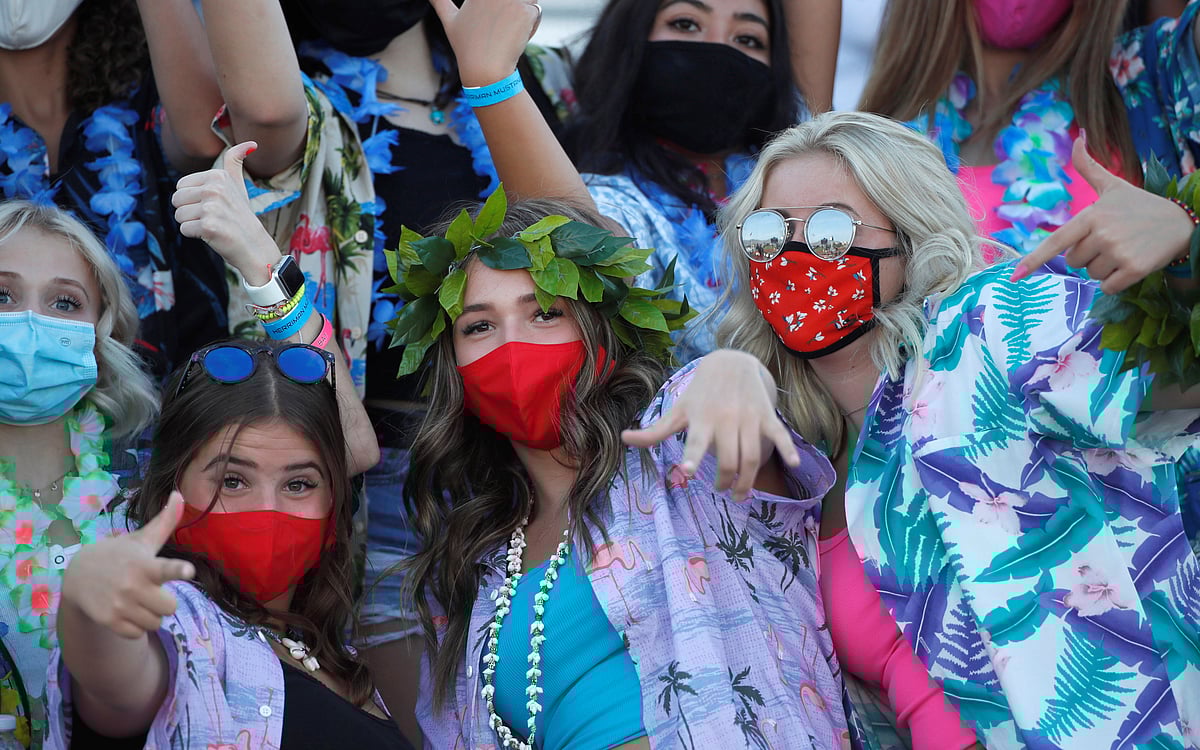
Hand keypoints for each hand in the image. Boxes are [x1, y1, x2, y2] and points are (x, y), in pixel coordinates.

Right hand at [61, 492, 194, 639]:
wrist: (79, 575)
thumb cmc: (120, 555)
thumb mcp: (141, 539)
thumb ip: (164, 521)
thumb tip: (179, 494)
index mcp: (145, 564)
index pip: (167, 568)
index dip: (178, 570)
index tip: (188, 570)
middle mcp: (133, 585)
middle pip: (170, 607)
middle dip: (164, 602)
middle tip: (150, 591)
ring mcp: (120, 605)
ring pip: (155, 623)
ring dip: (150, 615)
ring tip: (136, 601)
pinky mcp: (108, 621)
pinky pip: (137, 634)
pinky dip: (135, 627)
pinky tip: (125, 612)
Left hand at [173, 141, 280, 285]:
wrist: (253, 246)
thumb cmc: (240, 216)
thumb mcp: (238, 185)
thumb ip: (235, 162)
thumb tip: (251, 144)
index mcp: (217, 176)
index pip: (180, 186)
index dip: (192, 199)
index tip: (212, 205)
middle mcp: (214, 189)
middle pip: (176, 200)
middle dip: (189, 212)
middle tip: (211, 217)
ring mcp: (212, 208)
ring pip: (179, 215)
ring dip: (192, 224)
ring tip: (212, 225)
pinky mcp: (209, 226)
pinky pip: (184, 229)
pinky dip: (196, 235)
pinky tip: (212, 235)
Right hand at [429, 0, 539, 86]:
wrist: (485, 70)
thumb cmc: (467, 47)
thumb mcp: (449, 20)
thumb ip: (439, 1)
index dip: (499, 8)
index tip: (495, 25)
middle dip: (512, 8)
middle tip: (501, 27)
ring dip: (523, 13)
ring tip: (507, 31)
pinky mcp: (525, 11)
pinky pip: (535, 12)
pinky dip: (530, 25)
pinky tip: (515, 38)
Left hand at [622, 350, 801, 500]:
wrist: (731, 362)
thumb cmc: (700, 393)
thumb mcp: (678, 410)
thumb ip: (654, 430)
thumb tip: (623, 438)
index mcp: (701, 420)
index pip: (695, 441)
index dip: (690, 457)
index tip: (686, 471)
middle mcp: (725, 420)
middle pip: (728, 459)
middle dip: (725, 482)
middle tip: (721, 491)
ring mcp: (748, 418)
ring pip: (752, 456)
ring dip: (748, 481)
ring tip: (741, 495)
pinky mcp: (766, 415)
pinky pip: (780, 434)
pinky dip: (788, 449)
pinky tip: (794, 465)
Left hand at [1011, 132, 1193, 293]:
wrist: (1182, 222)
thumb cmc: (1140, 206)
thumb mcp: (1113, 185)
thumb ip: (1089, 167)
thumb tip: (1077, 138)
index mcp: (1092, 215)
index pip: (1056, 241)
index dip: (1034, 259)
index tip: (1014, 276)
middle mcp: (1102, 234)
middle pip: (1073, 262)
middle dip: (1088, 255)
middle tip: (1112, 241)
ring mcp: (1119, 253)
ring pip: (1091, 275)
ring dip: (1104, 268)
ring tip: (1124, 249)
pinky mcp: (1135, 270)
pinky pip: (1108, 288)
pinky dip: (1116, 282)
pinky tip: (1131, 264)